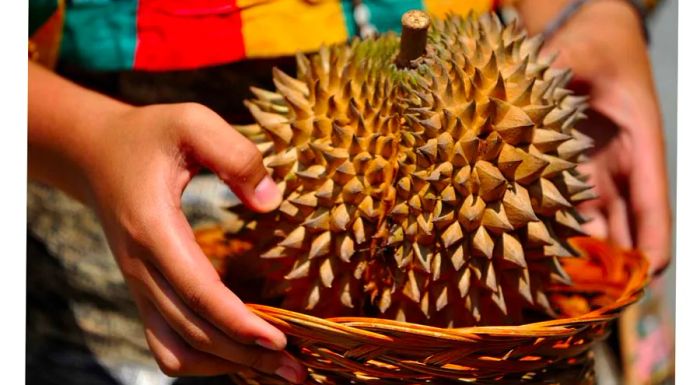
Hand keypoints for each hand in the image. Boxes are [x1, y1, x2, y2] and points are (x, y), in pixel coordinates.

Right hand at [28, 63, 304, 381]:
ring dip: (225, 364)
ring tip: (275, 370)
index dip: (237, 321)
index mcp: (153, 229)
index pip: (196, 290)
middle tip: (297, 370)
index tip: (279, 340)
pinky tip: (238, 354)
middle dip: (245, 355)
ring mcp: (140, 285)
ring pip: (178, 348)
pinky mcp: (145, 291)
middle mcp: (142, 267)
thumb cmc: (148, 135)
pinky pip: (167, 343)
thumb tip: (271, 201)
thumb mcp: (192, 121)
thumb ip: (236, 154)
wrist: (95, 153)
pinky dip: (202, 358)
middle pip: (192, 332)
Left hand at [516, 0, 671, 274]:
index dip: (653, 241)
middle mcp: (620, 166)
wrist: (589, 34)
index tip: (647, 275)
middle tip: (589, 296)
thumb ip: (561, 71)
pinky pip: (566, 206)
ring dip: (583, 253)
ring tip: (559, 284)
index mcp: (640, 145)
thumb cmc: (596, 43)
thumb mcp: (582, 54)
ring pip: (595, 222)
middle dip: (612, 261)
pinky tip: (534, 250)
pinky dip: (557, 230)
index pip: (654, 203)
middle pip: (624, 224)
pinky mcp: (567, 167)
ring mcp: (594, 169)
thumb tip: (528, 86)